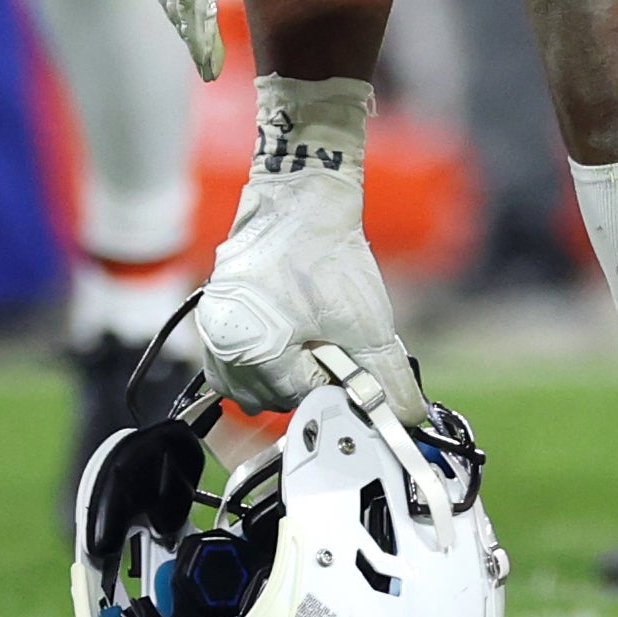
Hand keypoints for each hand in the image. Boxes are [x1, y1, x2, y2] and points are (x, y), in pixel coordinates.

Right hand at [194, 90, 425, 418]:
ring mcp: (212, 329)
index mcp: (253, 349)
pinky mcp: (214, 315)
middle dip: (305, 378)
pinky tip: (286, 334)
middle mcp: (221, 344)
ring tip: (306, 335)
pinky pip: (232, 363)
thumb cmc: (329, 256)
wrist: (302, 200)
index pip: (300, 398)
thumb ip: (388, 379)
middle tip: (327, 340)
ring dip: (281, 374)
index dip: (330, 381)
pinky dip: (259, 361)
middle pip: (270, 398)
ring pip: (247, 386)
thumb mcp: (368, 326)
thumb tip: (405, 416)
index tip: (344, 356)